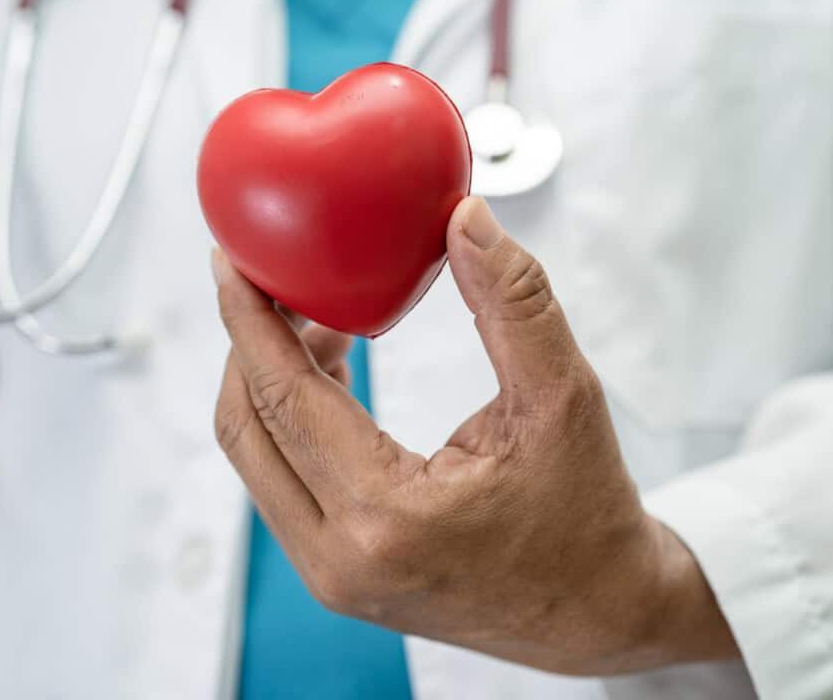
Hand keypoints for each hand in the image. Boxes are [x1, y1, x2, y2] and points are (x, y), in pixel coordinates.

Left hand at [211, 198, 737, 674]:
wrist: (600, 612)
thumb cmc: (588, 517)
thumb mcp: (563, 397)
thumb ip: (513, 301)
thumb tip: (465, 220)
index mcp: (387, 518)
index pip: (285, 399)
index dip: (249, 320)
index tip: (231, 261)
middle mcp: (340, 558)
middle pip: (247, 428)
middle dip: (248, 343)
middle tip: (273, 278)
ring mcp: (331, 575)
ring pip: (257, 458)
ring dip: (271, 379)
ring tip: (320, 316)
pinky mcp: (337, 574)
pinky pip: (284, 482)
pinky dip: (293, 418)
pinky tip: (334, 368)